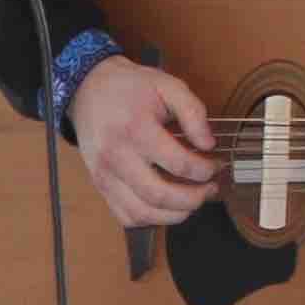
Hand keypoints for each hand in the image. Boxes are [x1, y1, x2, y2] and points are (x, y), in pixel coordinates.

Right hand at [66, 55, 221, 229]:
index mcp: (135, 129)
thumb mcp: (166, 85)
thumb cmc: (129, 88)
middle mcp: (116, 156)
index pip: (178, 164)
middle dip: (194, 199)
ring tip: (193, 201)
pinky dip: (151, 219)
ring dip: (175, 215)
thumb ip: (193, 111)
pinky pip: (126, 216)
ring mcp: (105, 175)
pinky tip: (167, 206)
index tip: (216, 165)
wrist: (88, 90)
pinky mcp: (100, 185)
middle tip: (210, 189)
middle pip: (160, 195)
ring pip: (142, 213)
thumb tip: (209, 143)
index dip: (205, 170)